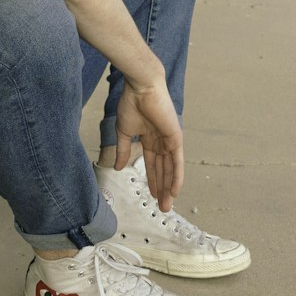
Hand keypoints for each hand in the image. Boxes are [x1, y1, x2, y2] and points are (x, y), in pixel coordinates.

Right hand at [114, 79, 183, 211]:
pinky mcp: (175, 138)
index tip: (151, 196)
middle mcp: (162, 141)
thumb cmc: (131, 104)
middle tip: (162, 208)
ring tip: (167, 205)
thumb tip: (118, 168)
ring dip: (169, 188)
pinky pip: (177, 162)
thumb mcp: (124, 132)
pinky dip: (176, 177)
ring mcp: (170, 140)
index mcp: (150, 138)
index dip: (152, 180)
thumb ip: (123, 150)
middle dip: (162, 189)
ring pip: (170, 169)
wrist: (140, 87)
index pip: (153, 164)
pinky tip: (175, 191)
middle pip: (163, 170)